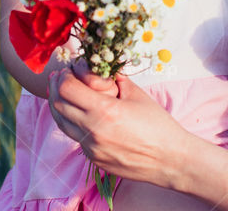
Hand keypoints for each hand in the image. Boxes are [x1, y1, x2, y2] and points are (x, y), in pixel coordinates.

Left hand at [48, 66, 185, 186]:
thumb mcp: (137, 94)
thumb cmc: (158, 125)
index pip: (66, 89)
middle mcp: (93, 131)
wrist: (170, 159)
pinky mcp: (94, 160)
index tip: (67, 71)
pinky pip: (75, 137)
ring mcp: (91, 148)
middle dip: (56, 89)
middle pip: (57, 106)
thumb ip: (115, 79)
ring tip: (66, 95)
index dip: (63, 77)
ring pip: (62, 123)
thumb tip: (101, 68)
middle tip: (62, 79)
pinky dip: (73, 123)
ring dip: (60, 106)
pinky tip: (83, 115)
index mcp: (104, 110)